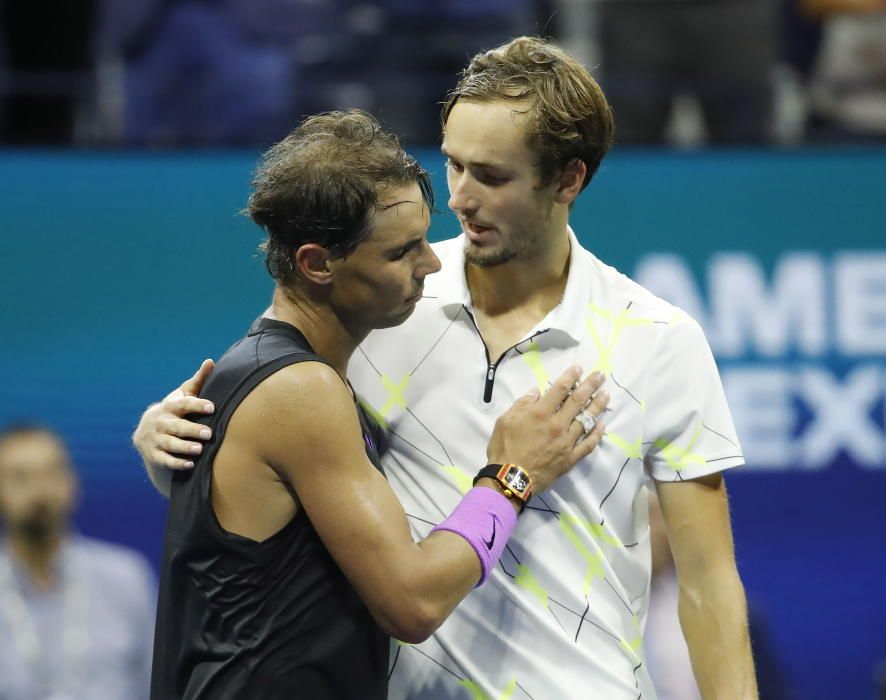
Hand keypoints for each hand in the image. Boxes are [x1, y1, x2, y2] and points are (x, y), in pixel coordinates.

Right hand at [132, 359, 215, 469]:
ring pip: (170, 444)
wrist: (146, 431)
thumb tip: (211, 361)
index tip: (212, 406)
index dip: (198, 405)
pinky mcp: (154, 454)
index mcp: (170, 407)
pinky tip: (189, 464)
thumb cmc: (174, 410)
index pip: (184, 404)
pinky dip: (176, 463)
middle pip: (177, 427)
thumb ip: (198, 381)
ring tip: (199, 450)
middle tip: (209, 433)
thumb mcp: (182, 395)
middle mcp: (161, 423)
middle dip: (192, 430)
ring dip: (184, 447)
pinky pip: (164, 460)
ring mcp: (156, 439)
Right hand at [486, 366, 607, 493]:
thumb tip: (536, 392)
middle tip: (601, 376)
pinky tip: (602, 425)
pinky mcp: (571, 458)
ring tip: (606, 395)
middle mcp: (557, 424)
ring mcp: (567, 442)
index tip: (579, 368)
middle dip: (590, 386)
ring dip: (597, 406)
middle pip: (578, 401)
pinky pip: (588, 444)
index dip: (571, 377)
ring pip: (587, 420)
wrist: (510, 479)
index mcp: (540, 413)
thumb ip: (521, 404)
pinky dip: (597, 434)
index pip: (560, 390)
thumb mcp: (504, 421)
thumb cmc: (504, 448)